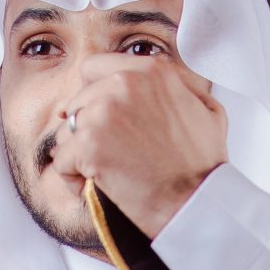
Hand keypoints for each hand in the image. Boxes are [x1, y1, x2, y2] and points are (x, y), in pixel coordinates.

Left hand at [48, 51, 227, 236]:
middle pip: (77, 101)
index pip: (94, 68)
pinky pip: (62, 161)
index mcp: (150, 71)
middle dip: (84, 129)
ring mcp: (103, 113)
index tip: (97, 118)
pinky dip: (72, 179)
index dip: (92, 94)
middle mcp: (123, 83)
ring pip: (65, 131)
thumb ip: (181, 85)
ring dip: (77, 154)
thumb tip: (160, 79)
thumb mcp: (207, 109)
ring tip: (100, 174)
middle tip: (105, 155)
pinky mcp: (88, 145)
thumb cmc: (205, 165)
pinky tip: (93, 187)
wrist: (197, 202)